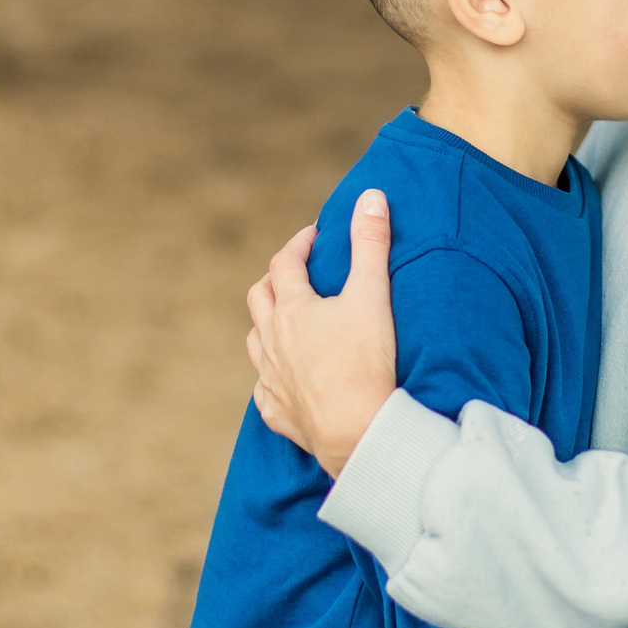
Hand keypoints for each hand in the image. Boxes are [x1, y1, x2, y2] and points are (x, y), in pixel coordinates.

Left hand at [246, 189, 398, 476]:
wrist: (356, 431)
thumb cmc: (365, 362)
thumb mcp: (373, 295)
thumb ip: (371, 243)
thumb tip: (371, 195)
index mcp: (293, 309)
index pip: (285, 263)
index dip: (298, 245)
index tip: (314, 238)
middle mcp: (272, 340)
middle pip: (260, 299)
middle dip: (275, 280)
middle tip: (297, 275)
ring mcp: (270, 378)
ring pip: (254, 341)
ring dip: (267, 325)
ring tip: (287, 323)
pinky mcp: (276, 411)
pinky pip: (263, 389)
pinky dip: (272, 376)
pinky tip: (285, 379)